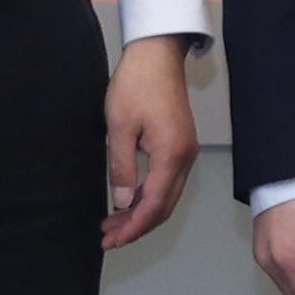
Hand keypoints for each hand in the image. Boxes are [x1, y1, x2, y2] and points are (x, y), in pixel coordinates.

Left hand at [103, 35, 198, 246]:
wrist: (157, 54)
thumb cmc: (136, 84)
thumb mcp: (119, 126)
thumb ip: (120, 167)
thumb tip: (121, 202)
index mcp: (171, 154)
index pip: (154, 204)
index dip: (133, 227)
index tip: (112, 240)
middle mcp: (184, 157)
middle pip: (164, 205)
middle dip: (137, 226)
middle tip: (108, 238)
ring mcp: (185, 151)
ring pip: (167, 195)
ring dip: (141, 212)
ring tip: (112, 224)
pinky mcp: (180, 144)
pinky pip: (167, 180)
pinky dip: (148, 196)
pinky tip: (128, 199)